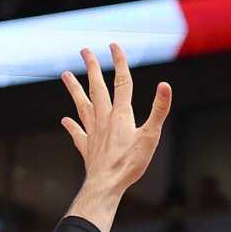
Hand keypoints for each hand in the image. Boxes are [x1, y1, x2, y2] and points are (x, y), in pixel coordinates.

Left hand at [60, 43, 172, 231]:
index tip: (114, 46)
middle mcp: (104, 119)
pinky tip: (64, 120)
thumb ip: (159, 110)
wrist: (107, 185)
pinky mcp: (87, 148)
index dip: (119, 62)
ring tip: (65, 75)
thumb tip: (165, 85)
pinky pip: (77, 133)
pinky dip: (71, 126)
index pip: (122, 82)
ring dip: (74, 89)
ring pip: (82, 105)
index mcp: (120, 114)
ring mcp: (93, 132)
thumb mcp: (151, 136)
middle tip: (85, 51)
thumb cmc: (130, 163)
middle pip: (96, 88)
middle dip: (92, 68)